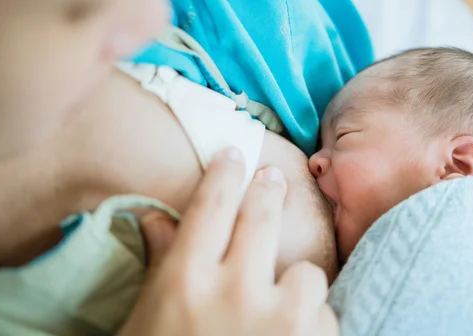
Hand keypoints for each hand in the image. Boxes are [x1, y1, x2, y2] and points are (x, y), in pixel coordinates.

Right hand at [119, 148, 337, 335]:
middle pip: (262, 215)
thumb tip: (154, 216)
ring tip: (277, 313)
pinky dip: (312, 327)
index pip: (211, 205)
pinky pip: (325, 317)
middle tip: (271, 179)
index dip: (225, 172)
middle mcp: (235, 292)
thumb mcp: (147, 322)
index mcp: (186, 283)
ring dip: (296, 287)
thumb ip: (162, 265)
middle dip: (267, 190)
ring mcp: (281, 321)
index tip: (234, 154)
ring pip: (307, 273)